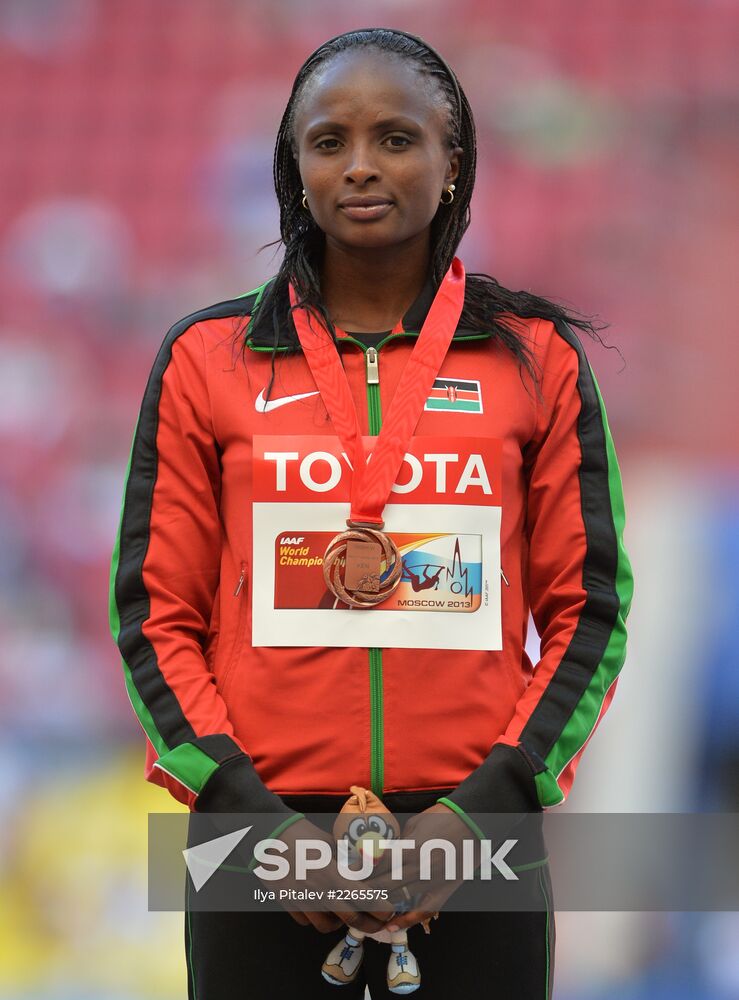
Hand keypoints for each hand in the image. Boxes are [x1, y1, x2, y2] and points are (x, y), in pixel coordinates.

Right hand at [257, 817, 394, 934]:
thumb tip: (361, 866)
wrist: (266, 835)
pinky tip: (319, 907)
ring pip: (326, 926)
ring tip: (343, 912)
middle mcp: (318, 892)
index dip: (379, 907)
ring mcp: (301, 901)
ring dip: (338, 922)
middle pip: (350, 919)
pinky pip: (306, 922)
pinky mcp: (287, 904)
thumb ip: (345, 857)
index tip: (389, 909)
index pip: (363, 898)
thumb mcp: (328, 841)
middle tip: (377, 923)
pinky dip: (315, 918)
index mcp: (331, 874)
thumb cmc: (300, 834)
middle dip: (369, 924)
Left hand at [363, 803, 475, 932]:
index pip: (378, 865)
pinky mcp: (444, 891)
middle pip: (385, 884)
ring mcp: (432, 882)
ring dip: (381, 904)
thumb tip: (381, 854)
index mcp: (409, 848)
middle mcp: (419, 868)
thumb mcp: (413, 825)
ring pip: (401, 899)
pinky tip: (392, 925)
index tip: (347, 875)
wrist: (471, 822)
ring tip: (364, 908)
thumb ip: (398, 842)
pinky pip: (424, 911)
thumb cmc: (441, 817)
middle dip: (366, 889)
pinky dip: (407, 920)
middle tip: (350, 893)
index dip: (360, 871)